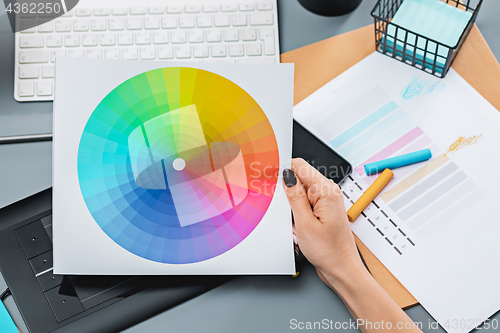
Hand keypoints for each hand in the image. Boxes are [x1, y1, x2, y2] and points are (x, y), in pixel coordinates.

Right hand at [283, 158, 366, 288]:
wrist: (341, 270)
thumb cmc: (330, 251)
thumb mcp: (305, 223)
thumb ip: (295, 197)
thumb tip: (286, 175)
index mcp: (326, 191)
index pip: (300, 166)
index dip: (282, 168)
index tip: (267, 175)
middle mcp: (328, 192)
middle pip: (299, 177)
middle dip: (286, 191)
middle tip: (284, 209)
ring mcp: (325, 201)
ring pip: (299, 192)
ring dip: (291, 205)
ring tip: (295, 223)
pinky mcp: (321, 210)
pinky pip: (303, 203)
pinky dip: (296, 212)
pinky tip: (297, 226)